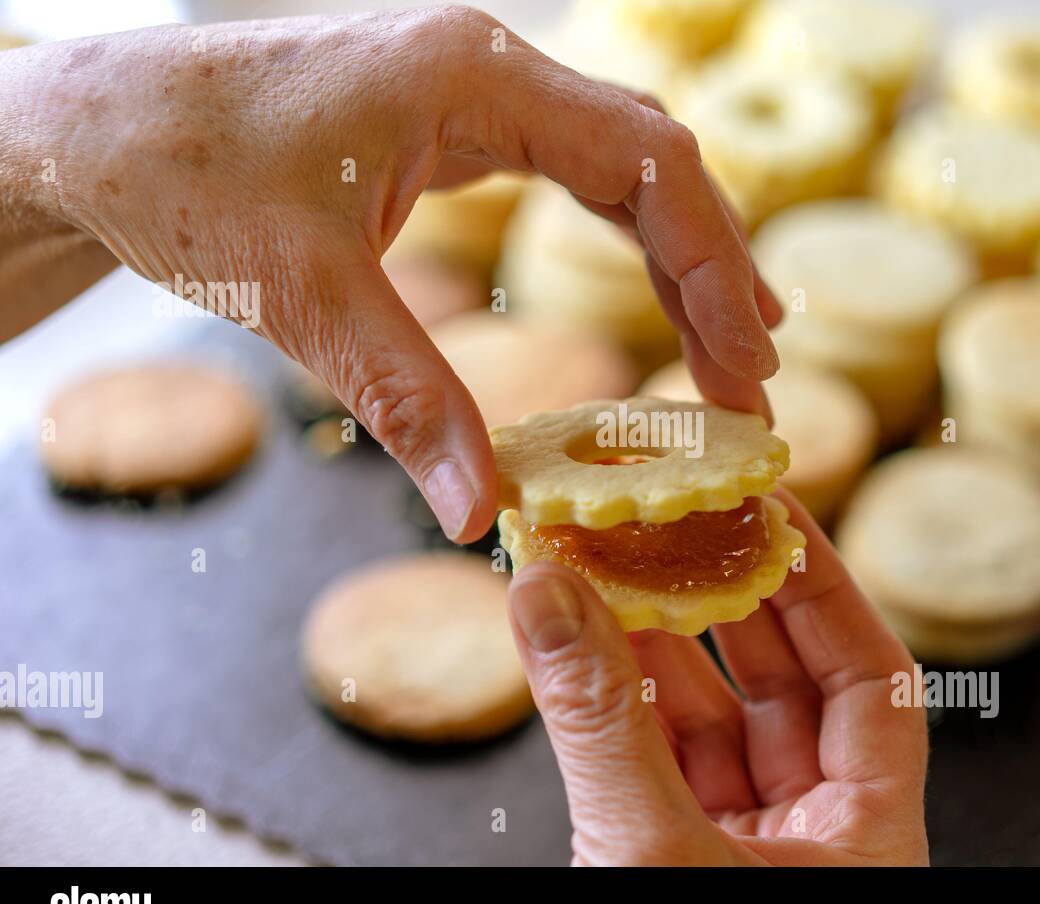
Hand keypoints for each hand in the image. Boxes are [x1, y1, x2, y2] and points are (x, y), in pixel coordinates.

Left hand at [0, 6, 780, 540]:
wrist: (101, 132)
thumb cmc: (185, 178)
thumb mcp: (302, 296)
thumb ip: (406, 399)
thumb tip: (483, 515)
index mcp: (474, 76)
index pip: (648, 161)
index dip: (713, 265)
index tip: (745, 359)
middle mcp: (491, 68)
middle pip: (656, 159)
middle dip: (716, 266)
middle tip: (753, 373)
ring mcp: (475, 91)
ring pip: (623, 163)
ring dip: (683, 252)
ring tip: (735, 340)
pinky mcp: (453, 125)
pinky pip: (574, 173)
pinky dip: (626, 238)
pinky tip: (655, 289)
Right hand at [506, 490, 929, 865]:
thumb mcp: (655, 852)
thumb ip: (604, 724)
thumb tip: (548, 593)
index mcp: (868, 835)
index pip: (872, 679)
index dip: (827, 586)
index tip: (774, 511)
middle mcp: (813, 837)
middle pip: (785, 685)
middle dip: (727, 600)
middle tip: (680, 518)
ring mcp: (741, 854)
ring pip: (705, 722)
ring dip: (654, 646)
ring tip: (610, 564)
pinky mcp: (671, 866)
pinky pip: (649, 763)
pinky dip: (613, 706)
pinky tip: (578, 644)